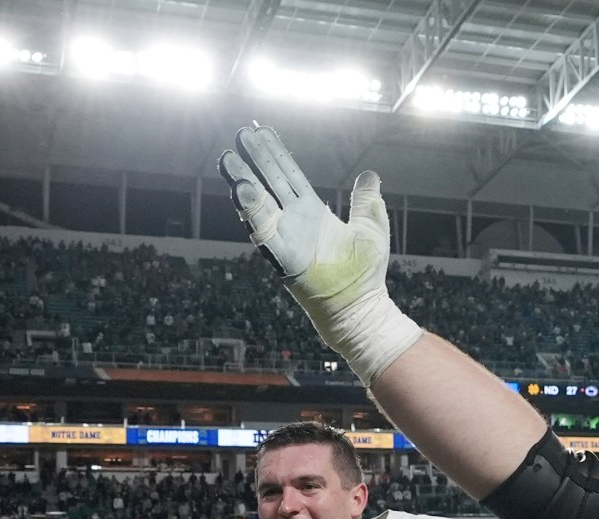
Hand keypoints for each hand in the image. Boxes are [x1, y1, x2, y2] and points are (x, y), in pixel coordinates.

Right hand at [218, 125, 421, 383]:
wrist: (361, 307)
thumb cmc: (365, 274)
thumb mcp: (371, 228)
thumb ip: (366, 201)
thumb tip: (370, 175)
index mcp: (313, 212)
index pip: (289, 175)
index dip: (276, 153)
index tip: (261, 131)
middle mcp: (295, 221)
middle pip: (270, 182)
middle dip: (256, 159)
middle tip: (241, 133)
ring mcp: (288, 238)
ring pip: (260, 204)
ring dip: (243, 181)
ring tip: (228, 159)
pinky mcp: (284, 258)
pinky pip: (265, 233)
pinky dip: (254, 213)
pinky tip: (242, 190)